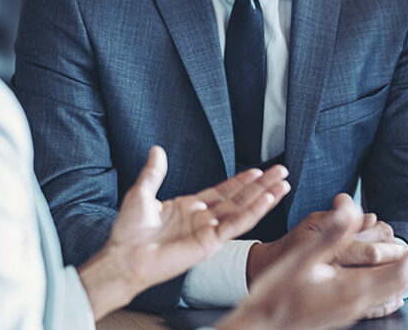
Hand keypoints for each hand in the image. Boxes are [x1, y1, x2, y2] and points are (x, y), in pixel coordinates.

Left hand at [79, 146, 289, 318]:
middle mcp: (203, 219)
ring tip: (283, 184)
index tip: (257, 170)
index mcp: (189, 208)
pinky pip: (236, 225)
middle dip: (261, 185)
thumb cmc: (128, 232)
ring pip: (243, 210)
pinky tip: (268, 200)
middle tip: (281, 171)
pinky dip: (254, 212)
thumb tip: (157, 150)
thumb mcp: (141, 193)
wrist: (124, 256)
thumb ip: (154, 172)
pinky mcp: (210, 243)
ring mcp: (208, 231)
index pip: (222, 191)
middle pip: (239, 199)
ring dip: (264, 197)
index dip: (240, 181)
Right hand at [217, 199, 407, 329]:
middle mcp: (357, 304)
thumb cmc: (274, 295)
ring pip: (393, 292)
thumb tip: (351, 209)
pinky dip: (394, 289)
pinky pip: (379, 303)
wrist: (259, 328)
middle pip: (402, 281)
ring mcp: (352, 312)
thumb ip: (330, 235)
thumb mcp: (300, 259)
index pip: (398, 270)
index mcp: (350, 289)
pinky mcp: (344, 314)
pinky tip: (396, 289)